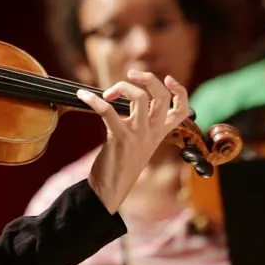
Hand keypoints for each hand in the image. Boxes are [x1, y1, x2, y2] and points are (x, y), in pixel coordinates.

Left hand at [76, 70, 189, 214]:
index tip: (168, 78)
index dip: (180, 91)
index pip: (181, 109)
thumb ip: (138, 121)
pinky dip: (93, 100)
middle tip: (130, 75)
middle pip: (161, 97)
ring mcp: (139, 135)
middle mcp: (153, 132)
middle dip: (147, 79)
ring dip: (121, 87)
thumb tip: (125, 97)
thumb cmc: (120, 162)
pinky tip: (82, 97)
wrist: (110, 189)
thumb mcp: (137, 140)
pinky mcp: (121, 139)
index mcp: (160, 132)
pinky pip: (108, 111)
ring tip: (106, 93)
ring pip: (139, 98)